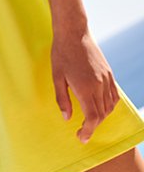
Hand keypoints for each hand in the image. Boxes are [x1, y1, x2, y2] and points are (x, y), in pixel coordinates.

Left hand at [51, 28, 118, 142]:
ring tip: (89, 120)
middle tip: (82, 131)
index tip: (81, 137)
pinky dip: (109, 106)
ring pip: (110, 106)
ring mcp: (107, 79)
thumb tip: (67, 118)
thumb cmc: (61, 54)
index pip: (93, 117)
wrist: (74, 33)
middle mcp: (99, 85)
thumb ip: (62, 99)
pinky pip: (114, 96)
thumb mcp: (56, 77)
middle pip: (102, 114)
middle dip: (93, 126)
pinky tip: (100, 107)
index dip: (88, 130)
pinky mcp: (110, 74)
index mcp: (85, 88)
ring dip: (101, 117)